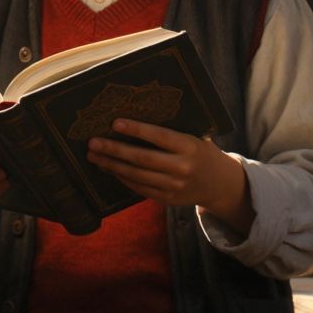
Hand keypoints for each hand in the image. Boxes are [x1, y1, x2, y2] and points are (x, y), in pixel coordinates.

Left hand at [87, 119, 253, 233]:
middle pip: (142, 159)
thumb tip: (139, 112)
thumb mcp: (196, 136)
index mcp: (190, 147)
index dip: (136, 130)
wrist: (219, 184)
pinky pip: (140, 188)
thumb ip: (173, 130)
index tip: (115, 122)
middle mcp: (181, 168)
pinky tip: (109, 168)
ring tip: (94, 155)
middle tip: (93, 142)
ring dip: (112, 165)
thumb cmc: (201, 151)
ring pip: (137, 175)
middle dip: (114, 150)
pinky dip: (122, 178)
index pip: (159, 137)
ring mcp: (174, 186)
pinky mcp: (167, 199)